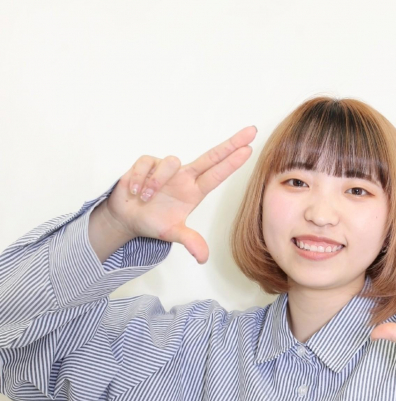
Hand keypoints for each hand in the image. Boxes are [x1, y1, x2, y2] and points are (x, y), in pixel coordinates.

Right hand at [104, 125, 257, 264]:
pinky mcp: (148, 163)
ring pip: (170, 163)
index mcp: (194, 191)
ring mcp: (167, 168)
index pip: (217, 174)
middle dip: (231, 143)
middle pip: (211, 156)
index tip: (249, 149)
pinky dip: (141, 181)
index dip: (232, 162)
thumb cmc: (153, 222)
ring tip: (146, 199)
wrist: (127, 218)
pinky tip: (136, 192)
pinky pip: (148, 164)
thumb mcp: (172, 234)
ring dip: (156, 183)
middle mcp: (184, 177)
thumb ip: (190, 241)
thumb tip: (203, 258)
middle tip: (251, 131)